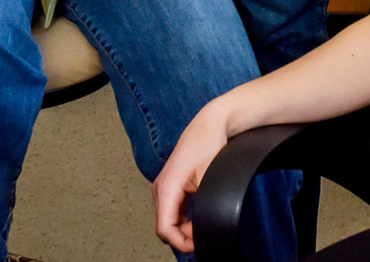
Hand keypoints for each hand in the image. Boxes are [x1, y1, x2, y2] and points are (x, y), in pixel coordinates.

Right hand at [154, 104, 231, 253]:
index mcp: (167, 187)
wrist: (209, 125)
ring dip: (182, 229)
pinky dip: (182, 220)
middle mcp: (160, 188)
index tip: (196, 245)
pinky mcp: (168, 188)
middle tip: (203, 234)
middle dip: (183, 237)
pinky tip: (195, 217)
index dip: (180, 242)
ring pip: (167, 222)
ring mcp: (162, 188)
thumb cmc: (208, 145)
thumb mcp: (209, 179)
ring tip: (201, 225)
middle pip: (164, 228)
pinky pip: (170, 213)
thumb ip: (201, 208)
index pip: (164, 228)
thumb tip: (197, 230)